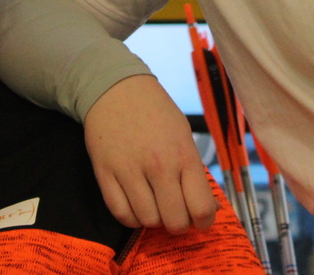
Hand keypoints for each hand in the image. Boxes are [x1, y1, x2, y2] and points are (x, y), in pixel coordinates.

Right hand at [84, 74, 219, 233]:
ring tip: (154, 204)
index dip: (203, 222)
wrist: (115, 89)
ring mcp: (130, 171)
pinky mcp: (105, 174)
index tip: (199, 221)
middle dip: (178, 224)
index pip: (201, 207)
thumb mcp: (184, 135)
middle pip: (174, 221)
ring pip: (147, 221)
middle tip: (175, 213)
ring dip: (153, 219)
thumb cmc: (155, 111)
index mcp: (184, 154)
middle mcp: (159, 166)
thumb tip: (207, 208)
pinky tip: (136, 205)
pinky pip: (121, 214)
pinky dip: (131, 218)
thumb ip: (194, 172)